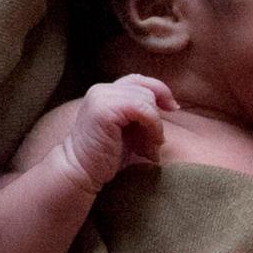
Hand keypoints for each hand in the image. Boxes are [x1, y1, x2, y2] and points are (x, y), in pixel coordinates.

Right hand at [56, 75, 175, 191]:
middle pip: (147, 90)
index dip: (160, 91)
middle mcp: (101, 90)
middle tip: (153, 144)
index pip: (139, 80)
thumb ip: (140, 113)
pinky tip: (147, 146)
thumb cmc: (106, 156)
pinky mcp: (104, 109)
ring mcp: (101, 97)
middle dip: (156, 117)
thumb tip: (172, 104)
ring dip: (155, 127)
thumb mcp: (128, 130)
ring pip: (147, 99)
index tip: (172, 109)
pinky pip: (142, 109)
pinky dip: (152, 127)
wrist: (81, 171)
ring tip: (148, 150)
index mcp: (105, 93)